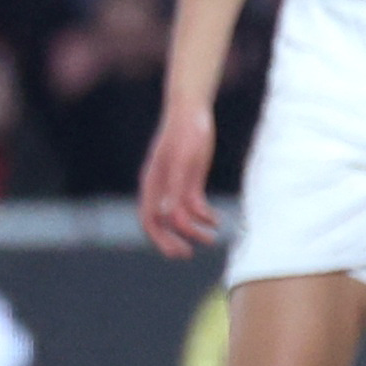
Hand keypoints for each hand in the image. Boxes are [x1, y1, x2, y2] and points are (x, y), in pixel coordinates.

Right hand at [137, 99, 216, 257]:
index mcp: (152, 184)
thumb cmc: (187, 133)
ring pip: (177, 215)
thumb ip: (175, 188)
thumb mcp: (184, 162)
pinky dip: (202, 215)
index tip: (178, 251)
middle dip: (172, 240)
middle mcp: (159, 187)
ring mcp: (173, 183)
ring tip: (211, 238)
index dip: (162, 239)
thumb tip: (165, 216)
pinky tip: (215, 220)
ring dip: (192, 230)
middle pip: (159, 222)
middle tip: (187, 254)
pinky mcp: (188, 179)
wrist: (192, 111)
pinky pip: (191, 204)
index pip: (149, 219)